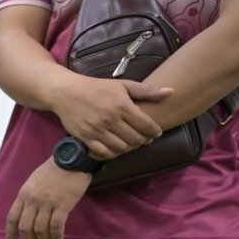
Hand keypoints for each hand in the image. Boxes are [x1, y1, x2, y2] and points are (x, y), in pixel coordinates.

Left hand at [4, 162, 90, 238]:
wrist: (72, 159)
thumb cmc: (53, 170)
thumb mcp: (33, 182)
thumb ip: (28, 198)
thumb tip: (26, 215)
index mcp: (23, 194)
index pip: (12, 218)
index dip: (10, 233)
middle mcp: (32, 200)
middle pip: (25, 227)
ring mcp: (47, 203)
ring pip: (40, 229)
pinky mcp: (63, 204)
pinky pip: (56, 226)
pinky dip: (56, 236)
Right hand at [48, 75, 169, 158]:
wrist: (67, 92)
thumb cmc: (97, 87)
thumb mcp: (123, 85)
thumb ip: (147, 90)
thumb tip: (171, 92)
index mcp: (123, 106)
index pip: (146, 125)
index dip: (154, 132)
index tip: (156, 133)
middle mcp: (111, 120)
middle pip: (135, 139)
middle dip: (143, 141)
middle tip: (144, 139)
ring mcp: (97, 130)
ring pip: (121, 148)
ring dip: (129, 148)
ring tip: (130, 143)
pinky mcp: (86, 138)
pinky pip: (104, 152)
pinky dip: (113, 153)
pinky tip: (116, 148)